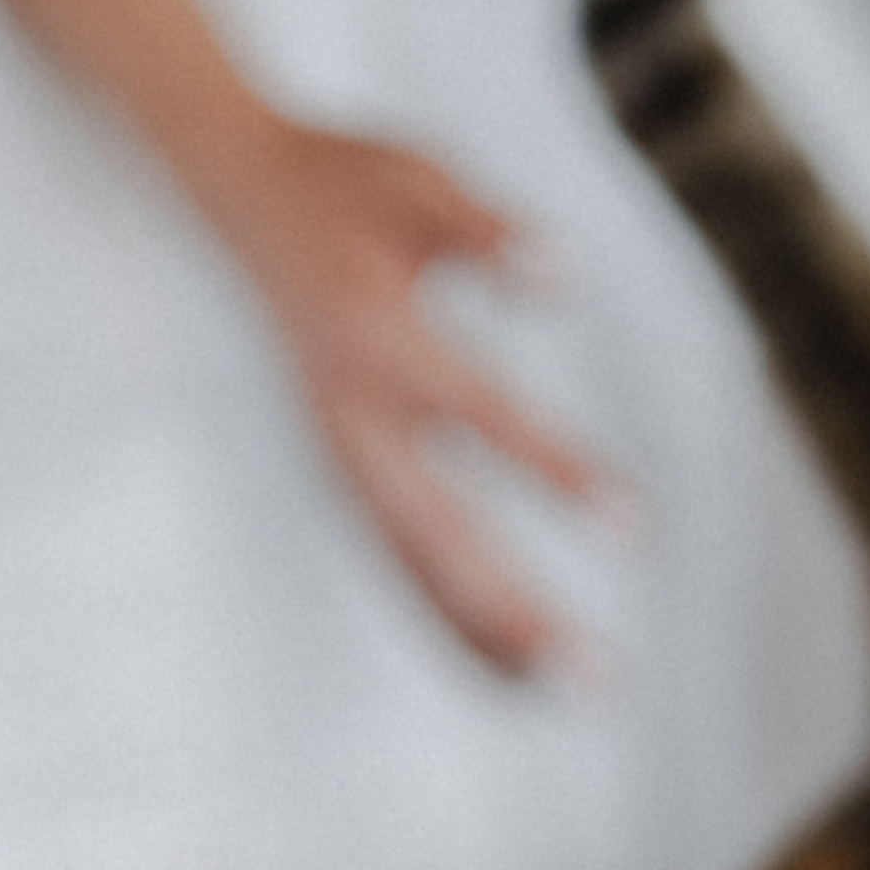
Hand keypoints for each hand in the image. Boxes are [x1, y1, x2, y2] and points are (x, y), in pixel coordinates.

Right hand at [197, 111, 615, 675]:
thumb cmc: (346, 181)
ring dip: (481, 629)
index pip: (481, 415)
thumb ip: (489, 228)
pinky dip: (444, 610)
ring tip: (559, 691)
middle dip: (514, 607)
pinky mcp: (342, 464)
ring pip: (411, 561)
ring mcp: (339, 448)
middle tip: (589, 674)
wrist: (238, 190)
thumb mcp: (419, 178)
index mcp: (378, 337)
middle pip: (438, 532)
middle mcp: (352, 413)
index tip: (632, 525)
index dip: (556, 468)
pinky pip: (395, 554)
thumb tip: (564, 272)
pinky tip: (502, 661)